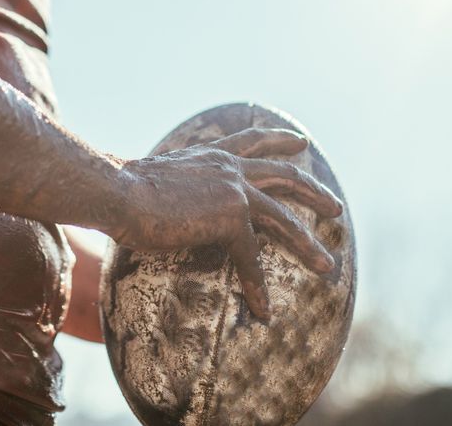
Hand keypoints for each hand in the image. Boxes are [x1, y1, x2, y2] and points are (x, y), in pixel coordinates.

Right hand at [111, 128, 342, 319]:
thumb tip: (157, 201)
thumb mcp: (154, 181)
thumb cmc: (120, 190)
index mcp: (210, 155)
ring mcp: (233, 190)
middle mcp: (227, 167)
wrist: (117, 192)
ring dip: (308, 244)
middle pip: (283, 175)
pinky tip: (264, 311)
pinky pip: (253, 259)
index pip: (252, 141)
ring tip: (328, 265)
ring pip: (284, 220)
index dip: (278, 140)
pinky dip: (259, 287)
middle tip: (335, 206)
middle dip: (312, 191)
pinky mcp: (231, 218)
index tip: (300, 144)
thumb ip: (171, 188)